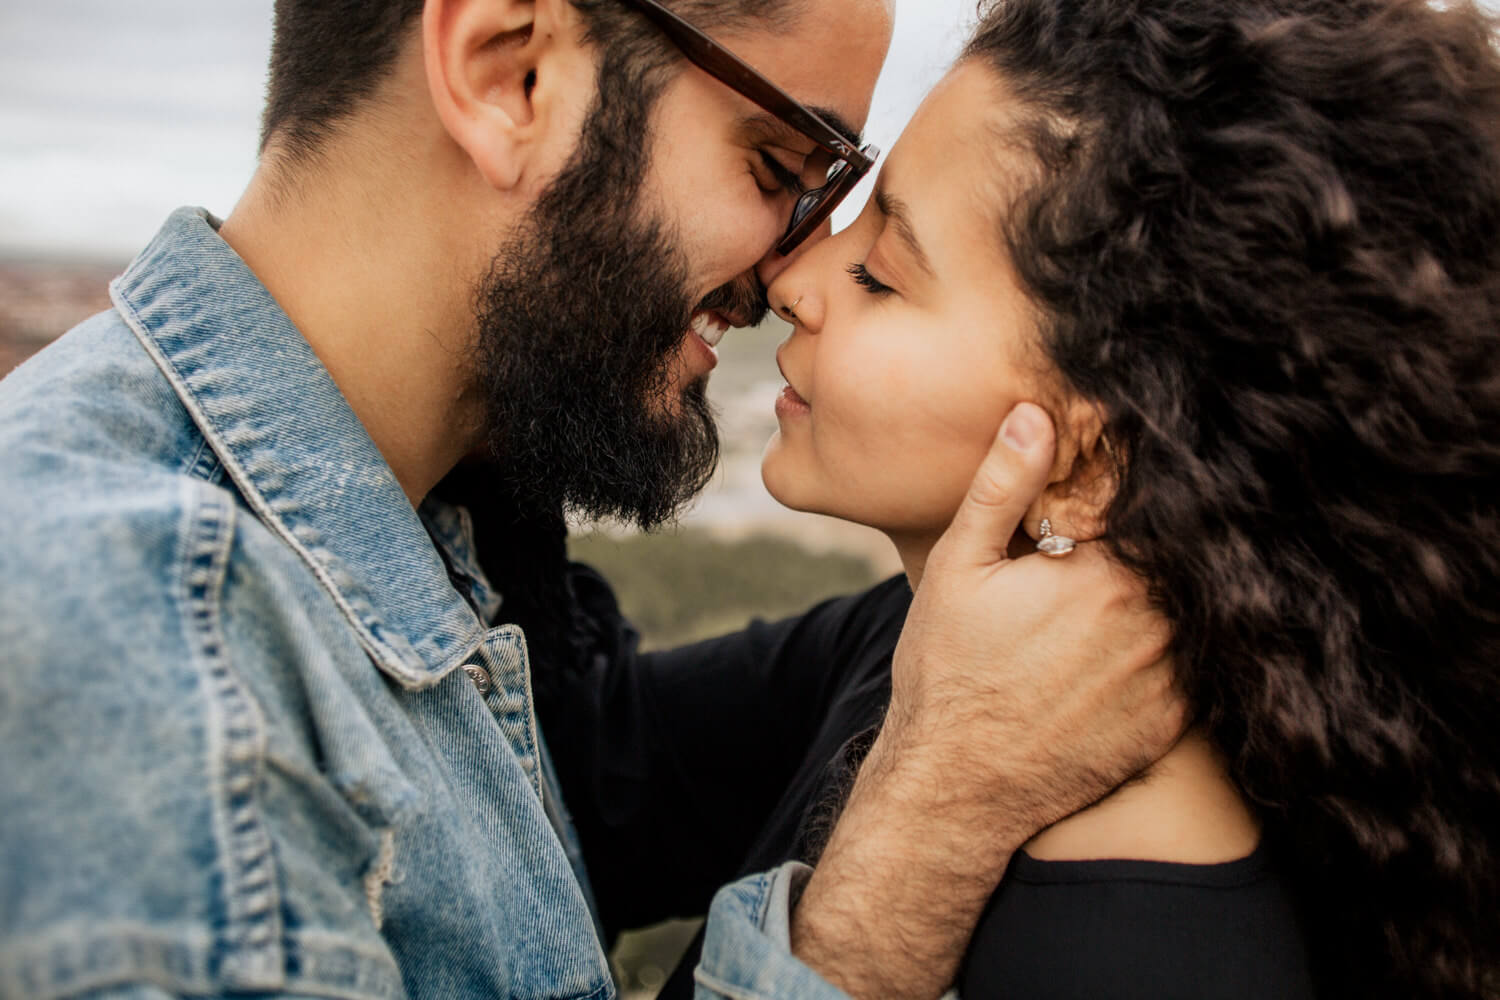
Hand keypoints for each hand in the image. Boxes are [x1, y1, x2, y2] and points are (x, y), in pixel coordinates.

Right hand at [791, 402, 1184, 998]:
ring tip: (1105, 598)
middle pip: (1174, 551)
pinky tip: (1119, 645)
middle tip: (1098, 542)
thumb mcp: (959, 568)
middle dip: (1147, 534)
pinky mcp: (1174, 722)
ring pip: (1189, 603)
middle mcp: (1156, 623)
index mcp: (1107, 573)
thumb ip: (1002, 488)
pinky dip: (1169, 642)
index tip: (1110, 474)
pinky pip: (1192, 661)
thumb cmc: (949, 673)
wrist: (958, 787)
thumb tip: (1035, 414)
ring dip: (1163, 587)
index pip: (1143, 501)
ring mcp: (1172, 677)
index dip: (1126, 481)